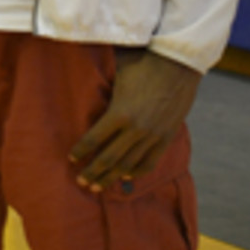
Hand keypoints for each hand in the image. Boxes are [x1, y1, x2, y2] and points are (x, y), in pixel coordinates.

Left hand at [69, 49, 200, 192]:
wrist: (178, 63)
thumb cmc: (143, 63)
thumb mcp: (117, 75)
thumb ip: (103, 89)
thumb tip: (79, 86)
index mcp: (120, 113)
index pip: (94, 140)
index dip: (81, 151)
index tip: (71, 158)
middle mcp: (136, 129)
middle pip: (109, 159)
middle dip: (93, 172)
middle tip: (81, 182)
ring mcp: (153, 136)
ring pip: (128, 166)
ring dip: (111, 177)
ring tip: (98, 186)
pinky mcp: (166, 138)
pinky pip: (149, 163)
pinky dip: (135, 172)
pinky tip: (125, 177)